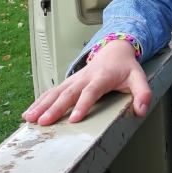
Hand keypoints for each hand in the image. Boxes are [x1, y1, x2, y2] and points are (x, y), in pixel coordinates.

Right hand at [21, 40, 151, 125]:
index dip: (83, 105)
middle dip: (55, 108)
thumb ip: (142, 93)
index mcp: (101, 77)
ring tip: (30, 118)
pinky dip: (39, 102)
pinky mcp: (68, 82)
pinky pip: (51, 92)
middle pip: (68, 93)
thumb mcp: (139, 78)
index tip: (74, 119)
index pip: (90, 92)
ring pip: (55, 92)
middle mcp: (84, 78)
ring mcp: (74, 79)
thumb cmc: (126, 67)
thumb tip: (142, 110)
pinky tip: (29, 113)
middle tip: (44, 122)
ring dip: (41, 105)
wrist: (114, 50)